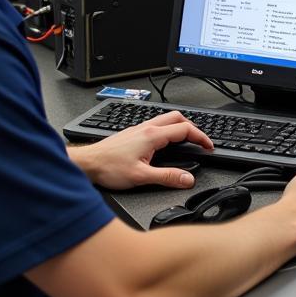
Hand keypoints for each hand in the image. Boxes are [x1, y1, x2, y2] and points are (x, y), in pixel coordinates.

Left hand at [70, 111, 212, 190]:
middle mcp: (146, 128)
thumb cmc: (109, 168)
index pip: (185, 130)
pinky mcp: (132, 133)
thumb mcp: (141, 177)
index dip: (201, 137)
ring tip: (187, 139)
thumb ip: (167, 177)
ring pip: (166, 119)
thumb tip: (187, 179)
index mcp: (152, 135)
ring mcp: (139, 128)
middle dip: (193, 127)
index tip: (208, 146)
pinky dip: (168, 129)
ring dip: (180, 126)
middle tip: (200, 140)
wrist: (87, 163)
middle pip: (177, 118)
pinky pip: (156, 124)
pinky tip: (164, 142)